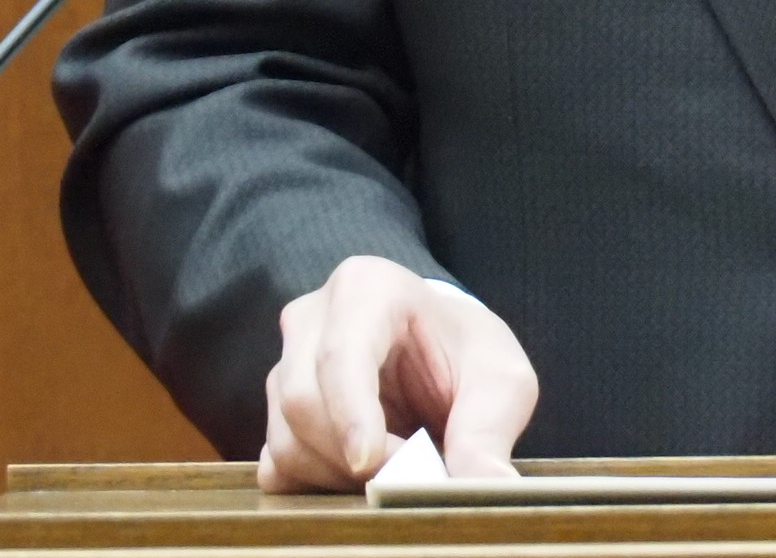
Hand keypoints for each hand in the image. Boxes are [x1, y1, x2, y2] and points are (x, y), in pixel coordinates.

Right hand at [259, 255, 539, 491]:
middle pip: (302, 400)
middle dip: (350, 456)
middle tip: (405, 477)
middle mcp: (313, 318)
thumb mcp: (500, 381)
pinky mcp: (276, 411)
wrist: (442, 355)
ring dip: (336, 476)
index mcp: (368, 288)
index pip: (341, 354)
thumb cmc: (468, 355)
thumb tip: (489, 487)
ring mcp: (286, 364)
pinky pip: (275, 463)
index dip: (350, 413)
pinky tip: (357, 481)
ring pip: (285, 437)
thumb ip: (488, 430)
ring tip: (393, 474)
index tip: (370, 463)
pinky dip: (314, 485)